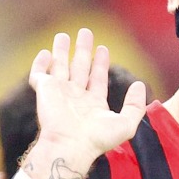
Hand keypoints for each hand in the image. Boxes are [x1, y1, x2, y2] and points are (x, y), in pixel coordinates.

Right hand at [28, 29, 147, 165]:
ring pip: (60, 67)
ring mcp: (58, 93)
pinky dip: (40, 64)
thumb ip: (135, 105)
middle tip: (86, 33)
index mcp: (92, 104)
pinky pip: (38, 75)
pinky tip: (45, 53)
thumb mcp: (126, 124)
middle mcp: (75, 97)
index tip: (103, 49)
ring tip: (63, 35)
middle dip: (83, 50)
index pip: (97, 78)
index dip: (100, 63)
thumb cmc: (97, 139)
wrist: (69, 145)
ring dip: (61, 51)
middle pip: (79, 68)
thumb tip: (139, 85)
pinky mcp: (43, 91)